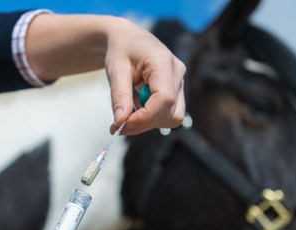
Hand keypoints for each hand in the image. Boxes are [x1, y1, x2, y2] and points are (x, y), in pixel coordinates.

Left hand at [26, 14, 185, 134]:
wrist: (127, 40)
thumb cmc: (121, 51)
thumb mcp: (115, 70)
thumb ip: (119, 96)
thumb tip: (120, 122)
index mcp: (163, 62)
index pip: (164, 98)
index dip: (145, 117)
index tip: (123, 124)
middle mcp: (177, 72)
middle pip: (170, 111)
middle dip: (144, 123)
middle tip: (118, 125)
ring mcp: (180, 83)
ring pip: (173, 117)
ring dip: (149, 122)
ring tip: (128, 112)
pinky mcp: (177, 91)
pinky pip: (169, 114)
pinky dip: (151, 118)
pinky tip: (137, 108)